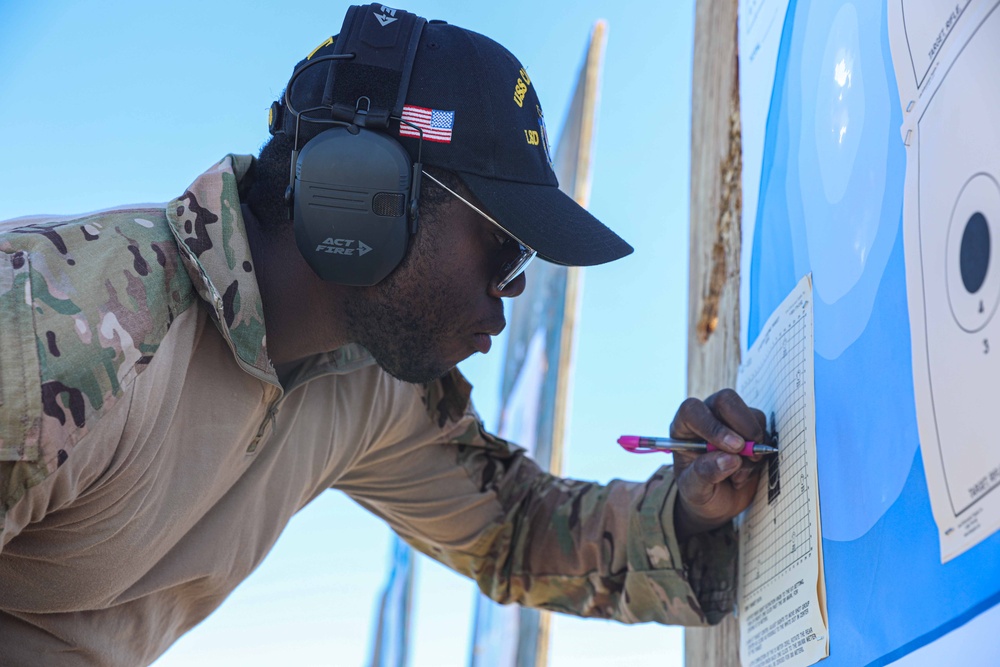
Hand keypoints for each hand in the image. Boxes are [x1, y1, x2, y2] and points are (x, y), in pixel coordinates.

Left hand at [669, 389, 768, 541]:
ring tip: (739, 473)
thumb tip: (730, 459)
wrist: (717, 502)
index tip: (732, 447)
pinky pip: (764, 430)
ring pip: (750, 415)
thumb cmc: (700, 493)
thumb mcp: (695, 490)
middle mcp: (707, 418)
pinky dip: (761, 452)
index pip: (692, 410)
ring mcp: (730, 422)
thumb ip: (706, 474)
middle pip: (725, 400)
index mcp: (684, 428)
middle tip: (747, 452)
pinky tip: (747, 471)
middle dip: (742, 424)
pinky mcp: (750, 431)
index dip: (712, 425)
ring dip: (753, 445)